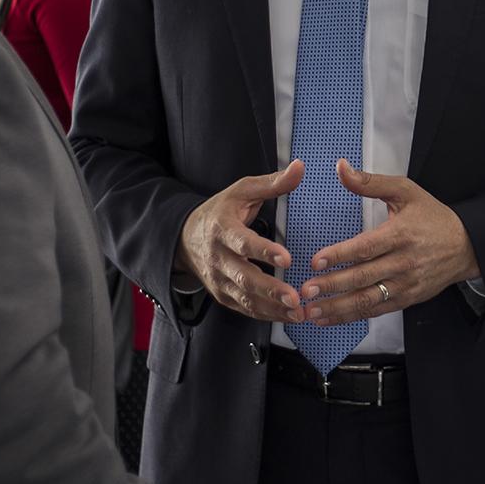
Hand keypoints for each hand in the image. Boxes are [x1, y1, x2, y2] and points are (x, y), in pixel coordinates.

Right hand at [176, 166, 303, 323]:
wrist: (185, 237)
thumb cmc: (220, 212)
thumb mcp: (242, 192)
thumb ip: (272, 183)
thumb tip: (299, 167)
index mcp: (223, 229)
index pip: (244, 242)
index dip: (264, 251)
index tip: (286, 258)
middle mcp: (218, 257)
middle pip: (244, 277)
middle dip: (270, 289)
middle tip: (294, 297)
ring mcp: (219, 279)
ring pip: (245, 297)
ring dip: (271, 308)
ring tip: (297, 312)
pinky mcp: (222, 294)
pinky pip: (244, 308)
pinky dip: (265, 315)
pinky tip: (286, 316)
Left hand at [296, 161, 479, 324]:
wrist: (467, 246)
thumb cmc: (433, 217)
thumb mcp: (406, 191)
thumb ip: (371, 182)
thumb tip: (341, 168)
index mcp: (400, 235)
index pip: (366, 248)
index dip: (340, 256)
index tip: (316, 261)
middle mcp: (403, 262)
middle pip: (363, 277)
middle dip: (332, 286)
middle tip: (305, 291)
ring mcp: (406, 284)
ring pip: (368, 300)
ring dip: (338, 308)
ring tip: (312, 311)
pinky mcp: (408, 298)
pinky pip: (377, 310)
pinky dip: (353, 317)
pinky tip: (331, 317)